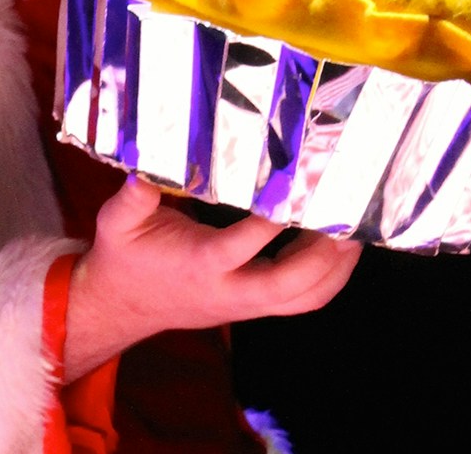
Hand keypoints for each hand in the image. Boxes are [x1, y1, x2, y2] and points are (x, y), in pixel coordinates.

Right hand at [61, 175, 361, 381]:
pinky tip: (336, 243)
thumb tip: (145, 166)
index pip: (242, 246)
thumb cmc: (125, 256)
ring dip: (336, 269)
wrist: (124, 305)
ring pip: (305, 299)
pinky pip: (302, 299)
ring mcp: (246, 303)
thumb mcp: (116, 221)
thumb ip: (131, 195)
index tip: (296, 189)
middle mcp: (230, 290)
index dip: (272, 222)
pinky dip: (327, 275)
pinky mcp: (254, 305)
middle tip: (344, 214)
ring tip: (353, 228)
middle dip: (325, 254)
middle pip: (290, 286)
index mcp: (199, 265)